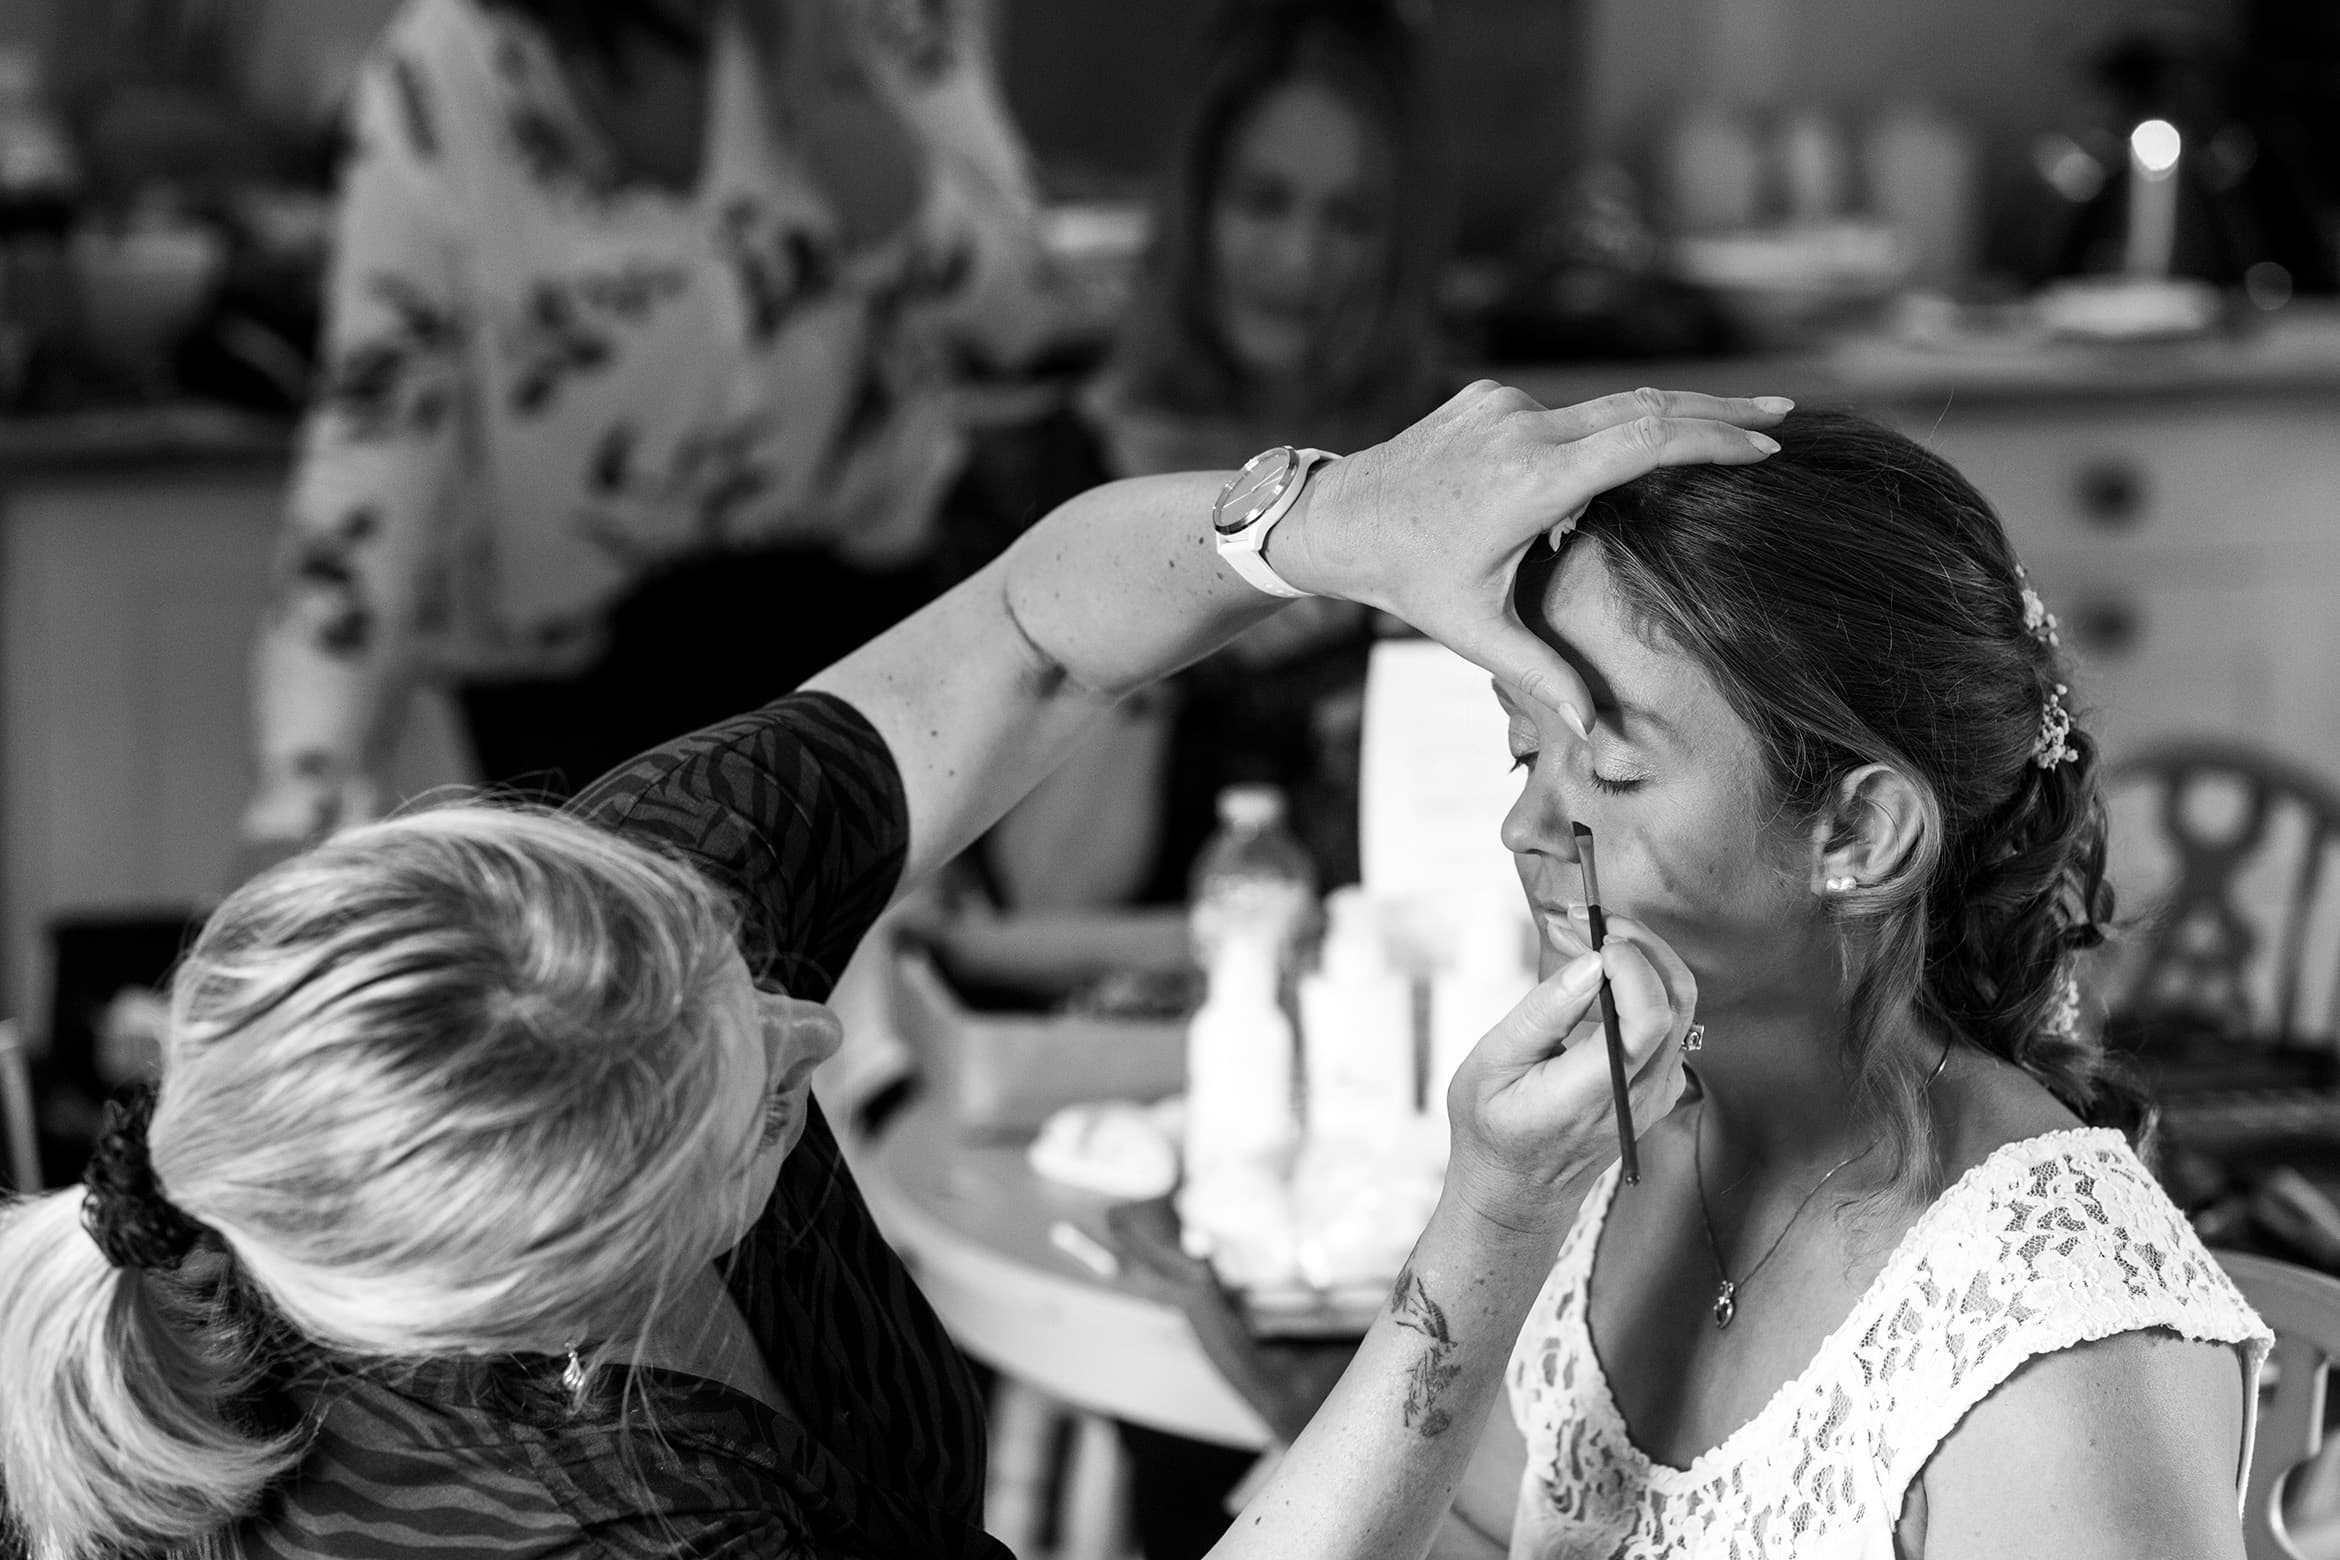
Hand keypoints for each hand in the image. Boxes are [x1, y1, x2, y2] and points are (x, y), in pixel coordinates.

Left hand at [1269, 383, 1787, 733]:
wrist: (1338, 518)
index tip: (1767, 450)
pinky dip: (1605, 426)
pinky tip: (1630, 448)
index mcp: (1529, 480)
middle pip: (1643, 408)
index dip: (1712, 442)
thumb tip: (1598, 733)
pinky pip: (1564, 409)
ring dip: (1668, 416)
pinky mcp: (1492, 394)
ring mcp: (1505, 403)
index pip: (1644, 443)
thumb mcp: (1475, 633)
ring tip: (1731, 425)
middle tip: (1784, 420)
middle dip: (1718, 413)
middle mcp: (1521, 428)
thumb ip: (1543, 675)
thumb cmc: (1409, 581)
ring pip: (1608, 404)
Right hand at [1442, 916, 1694, 1237]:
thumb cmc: (1492, 1129)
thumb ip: (1545, 1012)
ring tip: (1586, 939)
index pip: (1649, 1016)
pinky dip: (1642, 984)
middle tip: (1590, 920)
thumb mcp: (1493, 1064)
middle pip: (1678, 999)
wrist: (1516, 1193)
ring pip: (1681, 1006)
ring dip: (1641, 959)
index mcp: (1595, 1092)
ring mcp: (1656, 1093)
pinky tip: (1597, 974)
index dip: (1631, 961)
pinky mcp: (1657, 1087)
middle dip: (1639, 943)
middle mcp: (1640, 1094)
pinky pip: (1669, 1023)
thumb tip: (1590, 963)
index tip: (1588, 933)